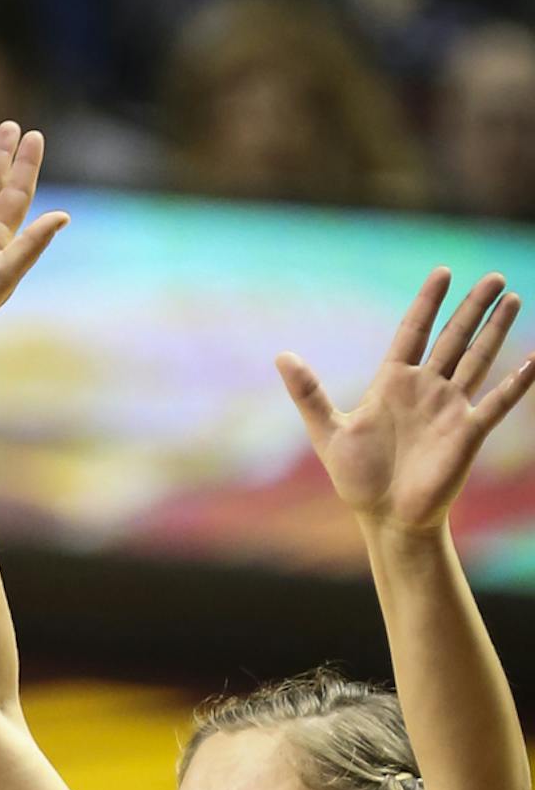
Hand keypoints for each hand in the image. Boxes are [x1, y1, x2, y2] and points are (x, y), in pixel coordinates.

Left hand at [279, 269, 534, 535]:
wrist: (386, 517)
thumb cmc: (356, 477)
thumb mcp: (327, 430)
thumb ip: (308, 392)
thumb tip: (280, 355)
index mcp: (392, 382)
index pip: (414, 331)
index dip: (428, 302)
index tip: (443, 272)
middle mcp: (425, 389)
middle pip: (453, 337)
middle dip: (472, 307)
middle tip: (493, 277)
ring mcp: (449, 408)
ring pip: (477, 359)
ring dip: (495, 330)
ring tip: (513, 297)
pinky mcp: (468, 431)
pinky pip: (497, 401)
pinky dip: (517, 381)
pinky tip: (534, 359)